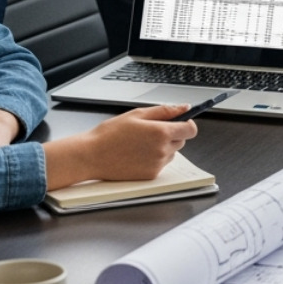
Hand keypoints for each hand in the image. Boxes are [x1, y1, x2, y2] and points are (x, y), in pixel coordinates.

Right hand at [43, 103, 197, 189]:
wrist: (91, 156)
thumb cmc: (110, 134)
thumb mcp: (137, 114)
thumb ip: (165, 111)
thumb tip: (184, 108)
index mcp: (161, 132)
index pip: (191, 129)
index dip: (187, 124)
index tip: (181, 121)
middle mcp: (163, 150)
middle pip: (182, 141)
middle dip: (172, 134)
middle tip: (151, 131)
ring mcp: (157, 164)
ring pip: (172, 153)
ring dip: (163, 147)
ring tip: (140, 143)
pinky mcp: (151, 175)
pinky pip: (161, 164)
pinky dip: (154, 159)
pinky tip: (137, 154)